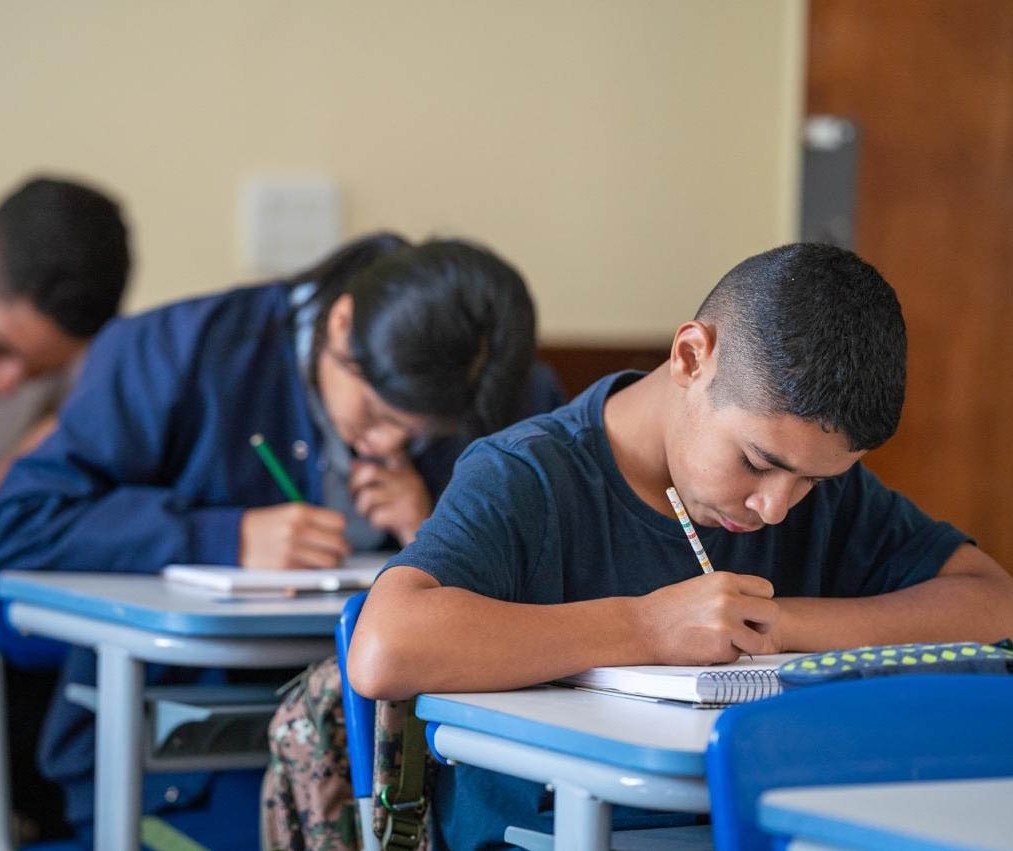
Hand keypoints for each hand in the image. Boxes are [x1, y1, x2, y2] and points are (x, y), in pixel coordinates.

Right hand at [239, 503, 349, 568]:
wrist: (233, 538)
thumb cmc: (263, 525)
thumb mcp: (287, 512)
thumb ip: (312, 520)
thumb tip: (338, 535)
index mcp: (300, 512)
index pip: (339, 522)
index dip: (340, 531)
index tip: (336, 535)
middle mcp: (297, 529)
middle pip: (338, 544)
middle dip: (341, 550)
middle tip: (338, 553)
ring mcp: (291, 550)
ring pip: (329, 562)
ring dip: (331, 565)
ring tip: (326, 563)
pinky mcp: (284, 568)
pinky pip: (312, 574)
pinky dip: (314, 574)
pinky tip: (309, 570)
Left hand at [349, 453, 431, 545]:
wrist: (433, 536)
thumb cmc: (406, 512)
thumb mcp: (394, 490)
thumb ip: (376, 475)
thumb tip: (354, 464)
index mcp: (406, 470)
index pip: (391, 449)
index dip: (374, 446)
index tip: (360, 448)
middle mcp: (409, 480)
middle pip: (370, 471)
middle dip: (355, 485)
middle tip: (356, 496)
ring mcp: (409, 496)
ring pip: (369, 496)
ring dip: (363, 508)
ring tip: (371, 513)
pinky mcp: (408, 514)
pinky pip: (377, 516)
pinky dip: (376, 522)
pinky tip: (385, 523)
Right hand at [638, 572, 781, 663]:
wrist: (642, 627)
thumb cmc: (668, 608)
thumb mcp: (702, 587)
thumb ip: (728, 593)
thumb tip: (752, 606)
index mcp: (725, 580)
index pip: (766, 589)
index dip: (760, 602)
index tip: (749, 611)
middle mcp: (729, 599)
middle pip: (772, 614)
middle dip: (762, 625)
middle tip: (745, 630)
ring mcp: (726, 624)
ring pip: (760, 641)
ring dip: (746, 645)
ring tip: (723, 640)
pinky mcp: (720, 647)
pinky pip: (738, 656)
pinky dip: (725, 655)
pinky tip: (705, 647)